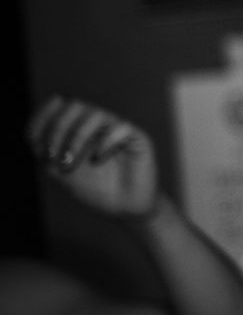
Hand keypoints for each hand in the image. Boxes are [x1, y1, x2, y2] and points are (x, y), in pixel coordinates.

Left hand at [28, 94, 159, 220]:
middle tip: (53, 157)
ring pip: (95, 114)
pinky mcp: (137, 138)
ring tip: (69, 162)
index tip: (33, 140)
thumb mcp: (60, 173)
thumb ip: (46, 152)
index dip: (42, 117)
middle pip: (74, 106)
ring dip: (76, 137)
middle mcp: (97, 125)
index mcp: (77, 128)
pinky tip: (98, 159)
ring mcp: (117, 129)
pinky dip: (105, 142)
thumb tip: (34, 136)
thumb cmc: (94, 190)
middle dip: (58, 129)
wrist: (124, 209)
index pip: (57, 107)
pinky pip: (121, 127)